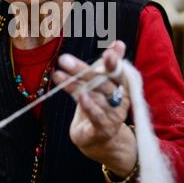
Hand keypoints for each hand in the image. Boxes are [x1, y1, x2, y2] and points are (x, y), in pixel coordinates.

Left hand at [52, 41, 137, 177]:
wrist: (97, 139)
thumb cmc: (98, 105)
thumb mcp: (100, 84)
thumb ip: (106, 65)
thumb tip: (118, 43)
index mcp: (124, 87)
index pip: (118, 72)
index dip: (113, 63)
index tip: (107, 54)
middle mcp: (122, 101)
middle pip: (102, 82)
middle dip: (82, 70)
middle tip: (64, 59)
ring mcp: (114, 116)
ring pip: (95, 97)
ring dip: (75, 84)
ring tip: (59, 74)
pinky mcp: (103, 130)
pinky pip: (97, 116)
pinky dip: (89, 106)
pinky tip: (80, 95)